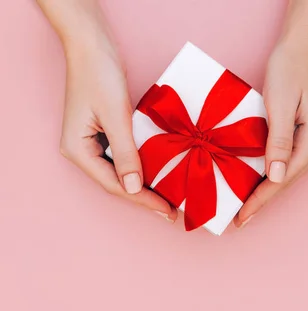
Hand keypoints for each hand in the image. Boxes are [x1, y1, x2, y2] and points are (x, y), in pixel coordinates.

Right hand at [58, 37, 177, 222]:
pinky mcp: (105, 132)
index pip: (114, 185)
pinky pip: (125, 156)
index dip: (142, 200)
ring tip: (169, 198)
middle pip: (117, 182)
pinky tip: (160, 173)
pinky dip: (143, 166)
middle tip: (172, 211)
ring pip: (122, 172)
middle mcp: (82, 151)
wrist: (93, 45)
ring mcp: (92, 142)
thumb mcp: (115, 116)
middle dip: (145, 197)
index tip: (166, 210)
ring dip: (145, 184)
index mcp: (78, 150)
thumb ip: (125, 153)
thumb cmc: (99, 75)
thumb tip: (134, 188)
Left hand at [234, 35, 307, 226]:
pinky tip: (259, 179)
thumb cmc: (290, 66)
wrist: (303, 42)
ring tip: (246, 204)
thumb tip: (275, 177)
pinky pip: (290, 157)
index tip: (242, 217)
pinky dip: (273, 169)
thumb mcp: (280, 103)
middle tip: (240, 217)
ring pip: (289, 169)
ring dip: (267, 186)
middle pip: (288, 178)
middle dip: (264, 197)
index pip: (284, 178)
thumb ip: (278, 141)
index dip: (261, 199)